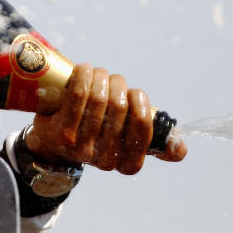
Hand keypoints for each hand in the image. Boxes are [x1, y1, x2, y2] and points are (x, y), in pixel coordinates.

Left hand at [24, 63, 186, 174]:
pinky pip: (78, 96)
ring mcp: (81, 147)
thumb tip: (180, 146)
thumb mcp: (126, 142)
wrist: (52, 142)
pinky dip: (84, 76)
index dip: (142, 104)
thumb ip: (154, 143)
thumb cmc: (97, 134)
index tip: (136, 93)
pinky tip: (85, 68)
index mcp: (126, 164)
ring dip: (102, 77)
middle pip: (120, 108)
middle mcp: (104, 160)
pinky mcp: (62, 131)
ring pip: (100, 99)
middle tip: (113, 79)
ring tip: (99, 72)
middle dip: (119, 86)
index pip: (144, 130)